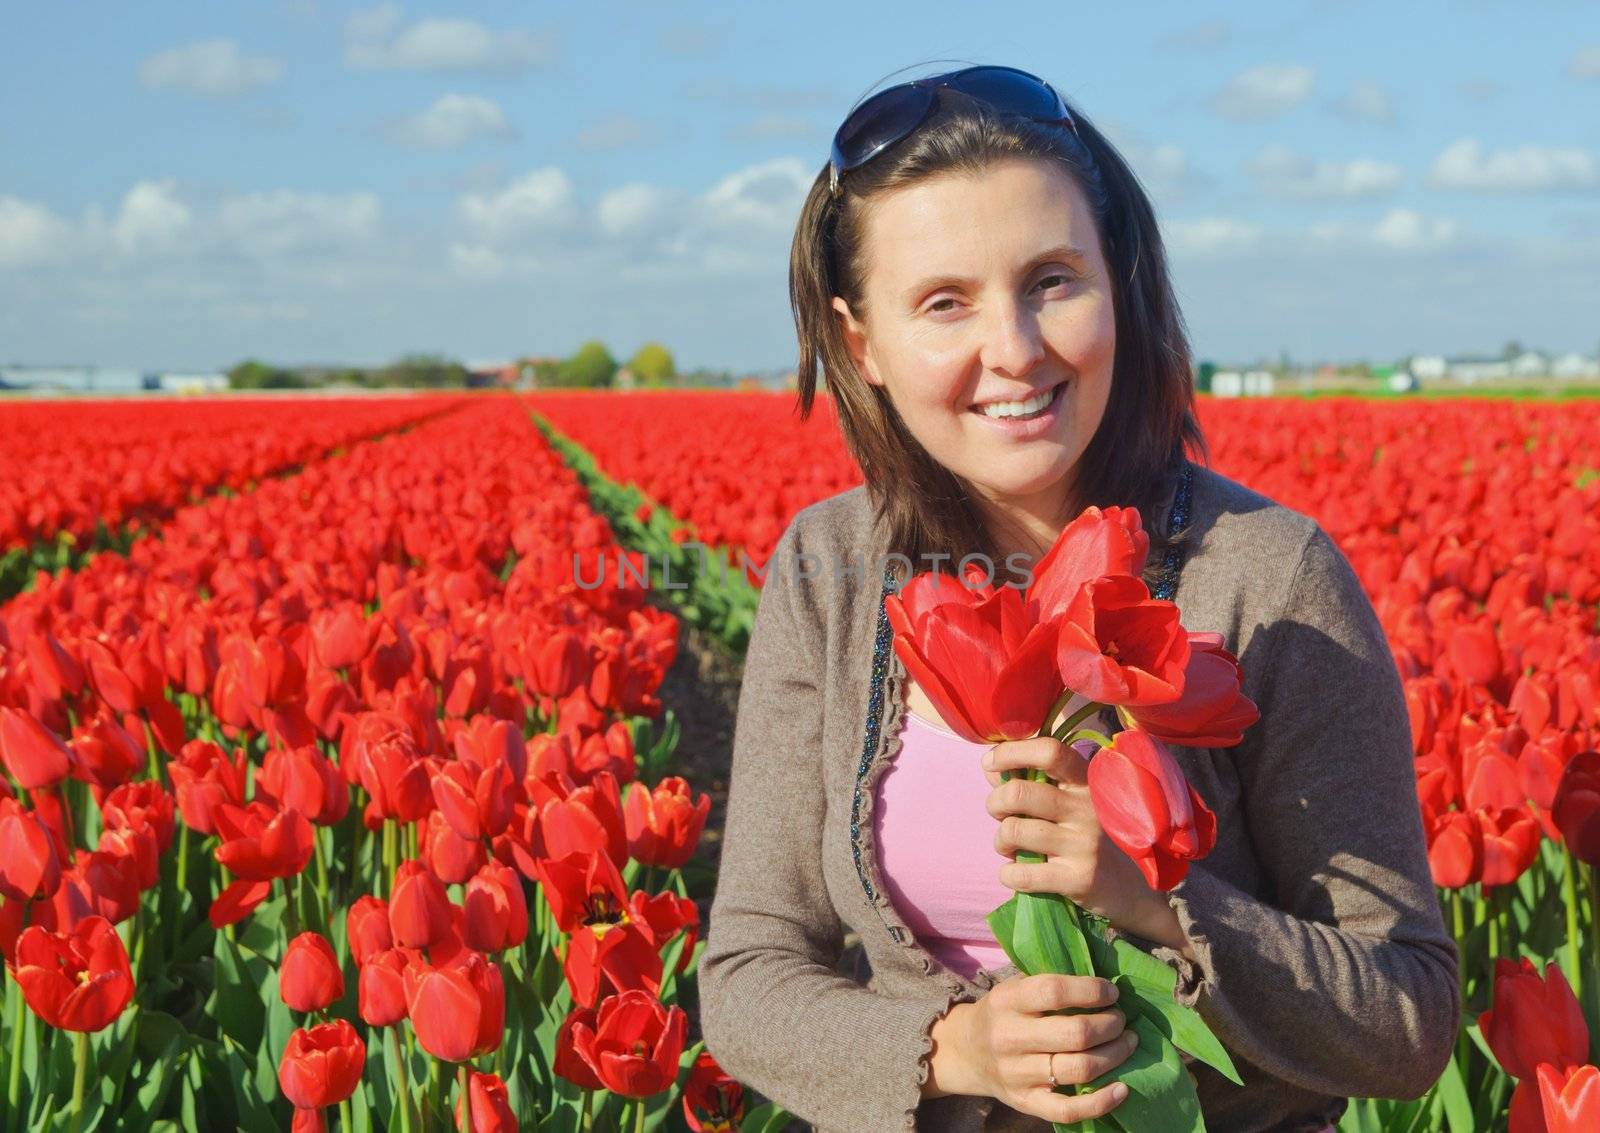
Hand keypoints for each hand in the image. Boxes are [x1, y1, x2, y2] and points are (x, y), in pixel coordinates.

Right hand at [954, 973, 1134, 1121]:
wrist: (965, 1052)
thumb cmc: (1002, 1014)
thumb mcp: (1014, 988)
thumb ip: (1050, 986)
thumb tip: (1104, 985)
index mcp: (1007, 1001)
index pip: (1055, 992)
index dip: (1092, 990)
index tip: (1112, 992)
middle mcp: (1010, 1038)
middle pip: (1076, 1033)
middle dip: (1111, 1024)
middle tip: (1121, 1019)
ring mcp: (1017, 1074)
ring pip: (1080, 1069)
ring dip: (1115, 1054)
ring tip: (1127, 1042)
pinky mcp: (1027, 1103)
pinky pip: (1069, 1110)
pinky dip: (1102, 1102)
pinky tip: (1122, 1088)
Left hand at [984, 736, 1187, 949]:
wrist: (1134, 890)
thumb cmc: (1092, 838)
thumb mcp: (1073, 804)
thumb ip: (1035, 784)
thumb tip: (992, 770)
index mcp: (1087, 782)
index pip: (1050, 751)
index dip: (1011, 752)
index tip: (990, 763)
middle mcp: (1087, 808)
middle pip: (1019, 792)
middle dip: (995, 804)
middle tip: (1000, 815)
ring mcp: (1084, 844)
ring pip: (1014, 830)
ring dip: (1000, 841)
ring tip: (1010, 847)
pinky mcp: (1078, 879)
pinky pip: (1021, 873)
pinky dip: (1008, 874)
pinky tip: (1016, 873)